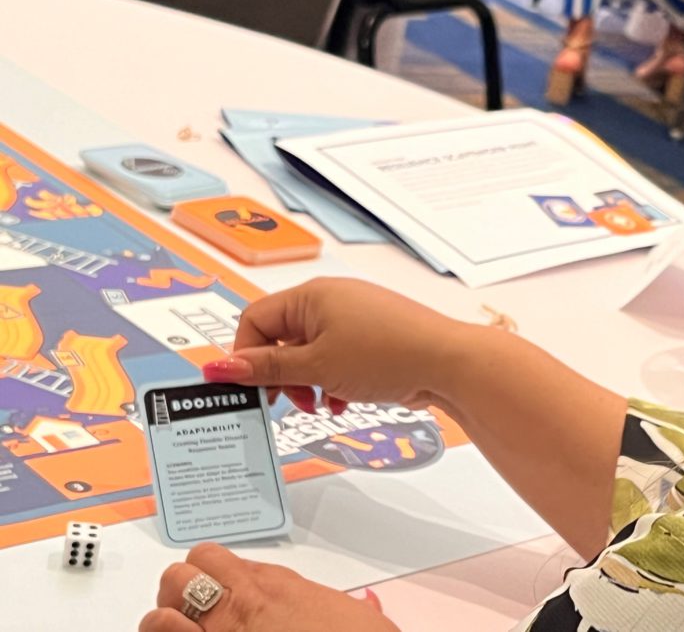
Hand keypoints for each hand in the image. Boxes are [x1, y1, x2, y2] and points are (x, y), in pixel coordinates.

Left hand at [139, 543, 398, 631]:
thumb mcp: (358, 617)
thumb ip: (345, 607)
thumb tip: (359, 606)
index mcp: (272, 586)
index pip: (212, 559)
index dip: (208, 575)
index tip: (215, 590)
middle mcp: (239, 605)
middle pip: (177, 576)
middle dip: (177, 593)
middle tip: (190, 613)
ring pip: (157, 617)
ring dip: (161, 626)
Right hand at [203, 277, 477, 411]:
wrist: (446, 361)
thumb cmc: (386, 352)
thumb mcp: (316, 367)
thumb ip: (267, 368)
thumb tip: (221, 365)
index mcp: (310, 295)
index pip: (255, 320)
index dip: (247, 356)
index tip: (253, 390)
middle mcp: (330, 299)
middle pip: (281, 338)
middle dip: (281, 375)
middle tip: (293, 402)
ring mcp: (353, 316)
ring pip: (309, 352)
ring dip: (307, 382)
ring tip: (321, 404)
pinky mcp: (372, 335)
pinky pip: (335, 357)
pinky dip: (331, 381)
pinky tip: (342, 400)